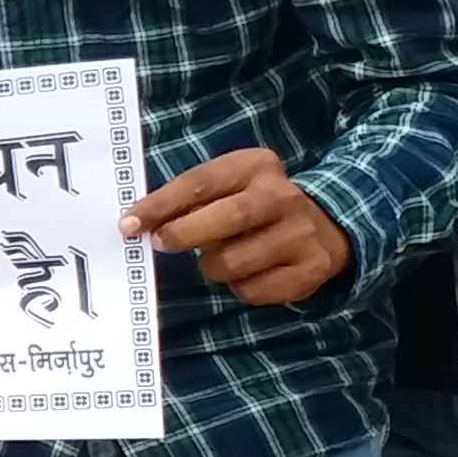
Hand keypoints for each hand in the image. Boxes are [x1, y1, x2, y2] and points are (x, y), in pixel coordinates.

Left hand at [121, 145, 352, 305]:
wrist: (328, 224)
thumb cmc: (256, 204)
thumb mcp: (230, 184)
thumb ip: (190, 197)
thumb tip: (138, 222)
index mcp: (256, 166)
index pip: (199, 183)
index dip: (160, 205)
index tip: (129, 224)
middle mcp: (283, 197)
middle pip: (224, 219)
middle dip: (183, 235)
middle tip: (161, 244)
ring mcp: (301, 234)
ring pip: (233, 262)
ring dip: (213, 266)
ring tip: (223, 255)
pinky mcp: (310, 269)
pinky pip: (253, 290)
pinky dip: (239, 287)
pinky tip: (250, 271)